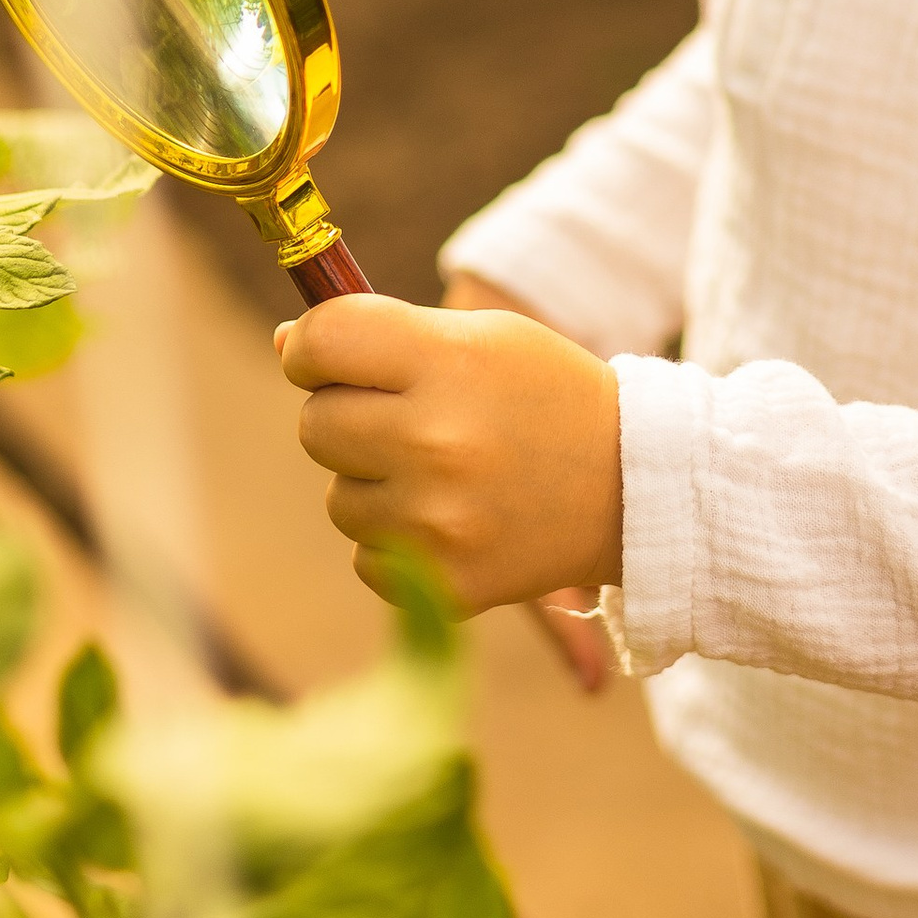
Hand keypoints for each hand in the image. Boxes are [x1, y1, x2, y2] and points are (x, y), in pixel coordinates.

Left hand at [276, 289, 623, 632]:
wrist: (633, 489)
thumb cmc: (543, 398)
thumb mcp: (482, 338)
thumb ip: (381, 335)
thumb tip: (284, 346)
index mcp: (448, 364)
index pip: (322, 342)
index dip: (313, 349)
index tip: (332, 360)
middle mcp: (437, 442)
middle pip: (316, 425)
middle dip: (347, 418)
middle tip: (407, 419)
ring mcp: (440, 520)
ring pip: (338, 499)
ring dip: (375, 485)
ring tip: (444, 474)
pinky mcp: (448, 582)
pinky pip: (367, 558)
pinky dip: (399, 543)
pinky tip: (454, 520)